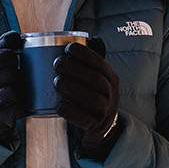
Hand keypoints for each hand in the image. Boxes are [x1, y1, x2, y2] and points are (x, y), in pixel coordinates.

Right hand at [0, 31, 24, 142]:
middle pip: (12, 74)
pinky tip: (17, 106)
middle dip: (18, 77)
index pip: (2, 56)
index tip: (12, 64)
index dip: (13, 59)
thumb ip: (1, 49)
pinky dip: (22, 106)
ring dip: (21, 92)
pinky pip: (19, 108)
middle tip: (15, 81)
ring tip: (16, 93)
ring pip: (16, 91)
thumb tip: (16, 35)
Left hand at [54, 37, 122, 158]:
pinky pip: (85, 120)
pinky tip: (59, 106)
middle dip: (76, 69)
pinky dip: (71, 112)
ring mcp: (105, 111)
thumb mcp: (98, 78)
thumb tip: (93, 38)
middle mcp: (112, 94)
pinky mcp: (95, 127)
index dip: (85, 54)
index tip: (68, 48)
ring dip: (73, 88)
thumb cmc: (93, 96)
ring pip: (93, 99)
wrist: (99, 129)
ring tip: (56, 81)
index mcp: (111, 78)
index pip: (101, 64)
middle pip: (96, 79)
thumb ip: (95, 60)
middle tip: (57, 63)